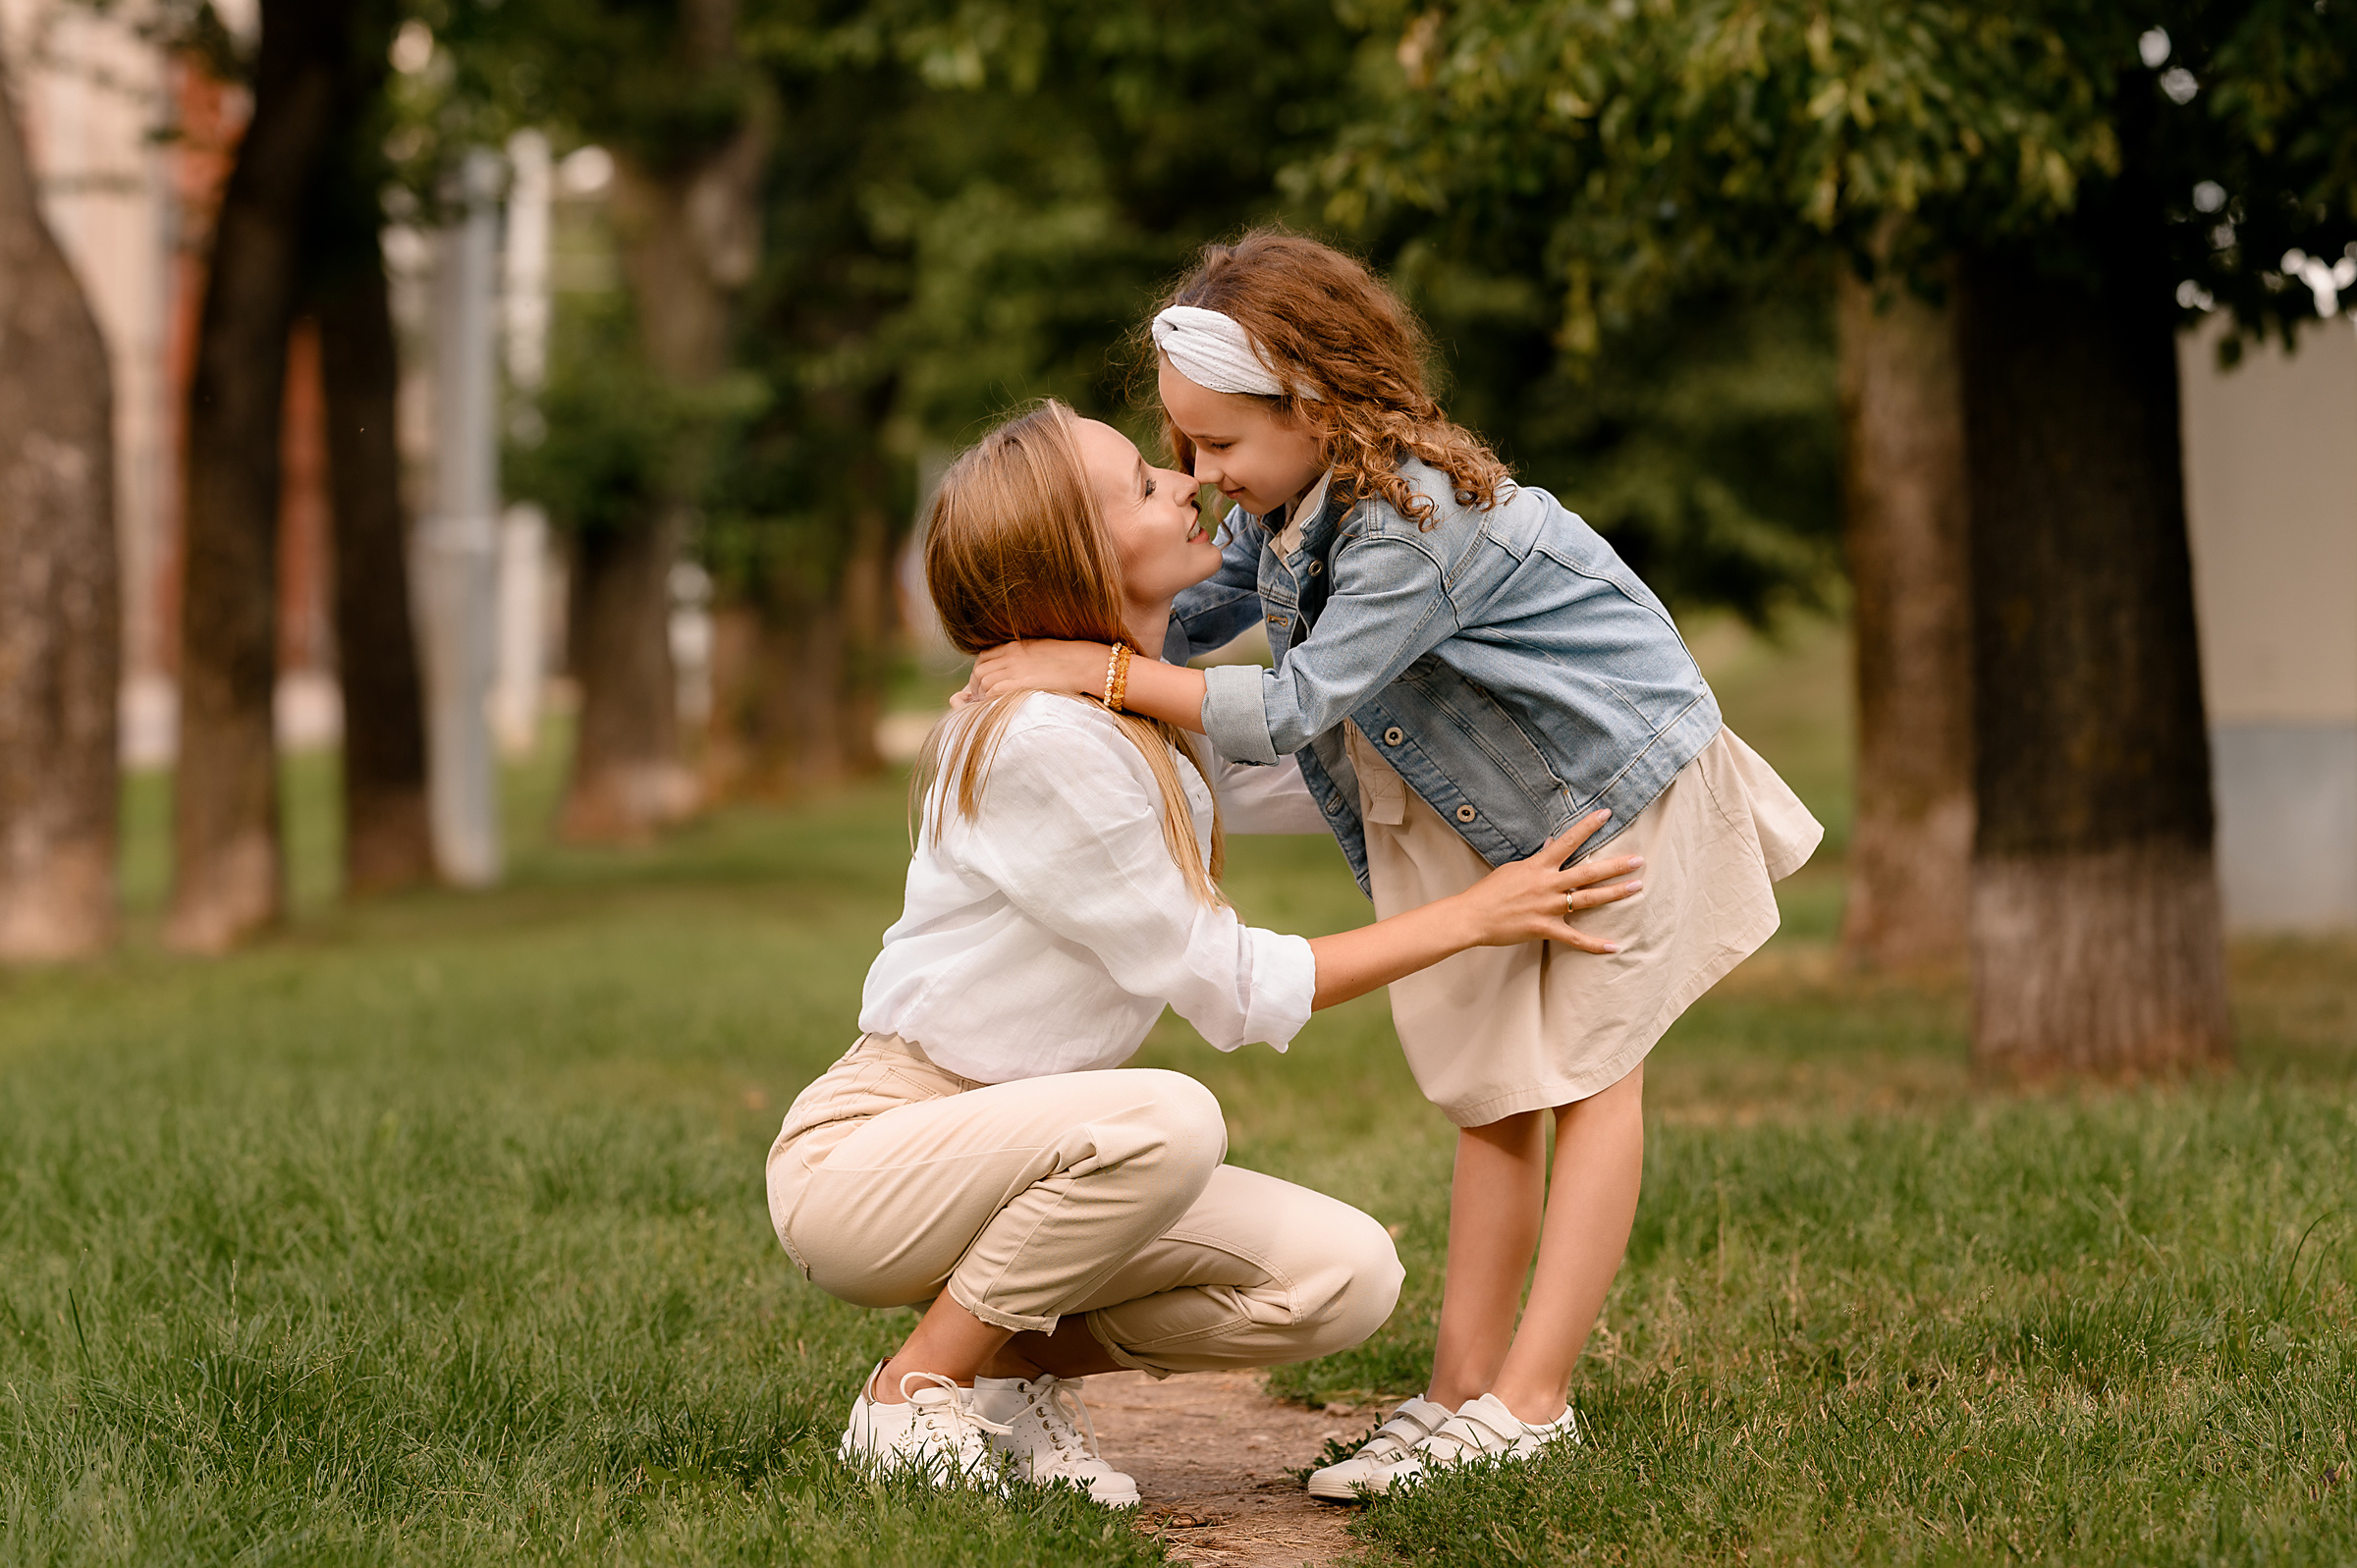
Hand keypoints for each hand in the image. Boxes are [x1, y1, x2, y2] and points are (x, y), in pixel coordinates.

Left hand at [970, 639, 1110, 701]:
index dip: (979, 672)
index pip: (983, 657)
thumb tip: (1019, 670)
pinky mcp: (1020, 682)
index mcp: (1015, 646)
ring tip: (987, 705)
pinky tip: (994, 706)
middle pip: (979, 670)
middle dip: (975, 685)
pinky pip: (993, 691)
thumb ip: (1024, 657)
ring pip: (982, 681)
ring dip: (981, 695)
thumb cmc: (1068, 660)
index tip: (982, 684)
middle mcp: (1011, 655)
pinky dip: (988, 699)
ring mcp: (1015, 668)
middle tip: (981, 698)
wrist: (1082, 662)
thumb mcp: (1040, 650)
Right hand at [1452, 809, 1642, 953]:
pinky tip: (1615, 946)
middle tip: (1639, 860)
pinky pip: (1575, 938)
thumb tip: (1552, 844)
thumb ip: (1537, 859)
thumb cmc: (1489, 891)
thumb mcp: (1513, 868)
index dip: (1588, 826)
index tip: (1607, 814)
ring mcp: (1548, 907)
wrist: (1471, 916)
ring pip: (1589, 899)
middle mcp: (1548, 884)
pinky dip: (1595, 944)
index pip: (1568, 840)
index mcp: (1538, 865)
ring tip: (1636, 886)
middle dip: (1616, 865)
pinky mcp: (1545, 928)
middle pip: (1589, 872)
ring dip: (1615, 893)